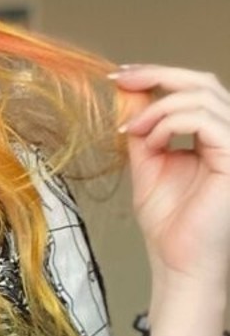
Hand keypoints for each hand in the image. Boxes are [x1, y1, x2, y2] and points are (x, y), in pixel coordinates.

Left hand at [111, 64, 229, 287]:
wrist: (178, 261)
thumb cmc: (168, 222)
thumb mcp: (147, 162)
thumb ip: (143, 128)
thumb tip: (129, 91)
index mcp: (214, 134)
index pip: (195, 88)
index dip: (159, 74)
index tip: (120, 75)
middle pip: (203, 82)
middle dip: (157, 75)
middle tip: (121, 80)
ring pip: (202, 97)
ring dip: (158, 108)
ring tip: (132, 131)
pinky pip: (205, 121)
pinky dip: (169, 125)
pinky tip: (150, 144)